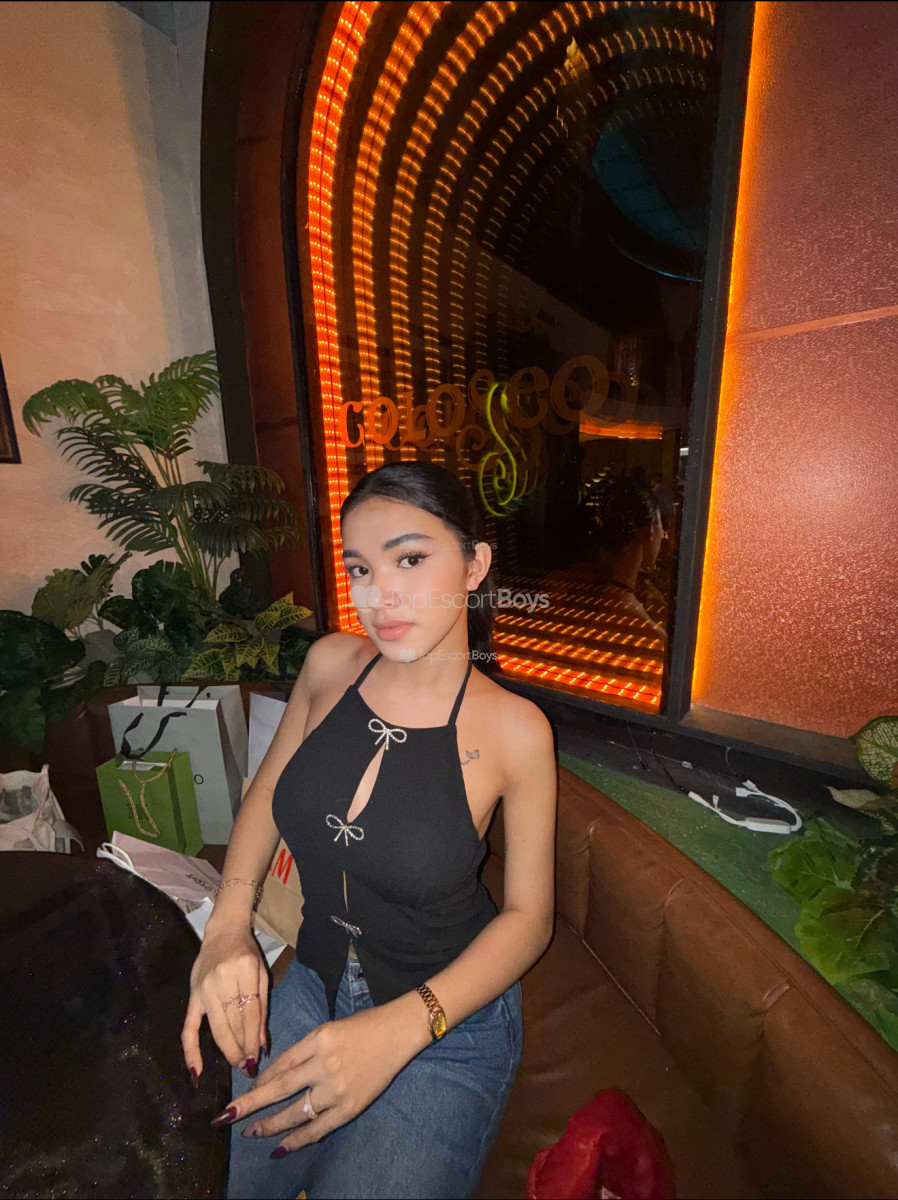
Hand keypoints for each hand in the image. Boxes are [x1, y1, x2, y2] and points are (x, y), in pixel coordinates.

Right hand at [181, 926, 268, 1082]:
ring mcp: (204, 989)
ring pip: (216, 1027)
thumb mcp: (261, 973)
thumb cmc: (246, 953)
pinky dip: (191, 1051)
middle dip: (242, 1049)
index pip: (250, 1012)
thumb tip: (261, 1044)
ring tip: (238, 1066)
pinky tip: (197, 1071)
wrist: (223, 932)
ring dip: (227, 1050)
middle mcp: (222, 980)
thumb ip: (262, 1008)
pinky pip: (189, 1028)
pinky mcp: (192, 996)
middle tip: (249, 1067)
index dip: (253, 1038)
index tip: (257, 1057)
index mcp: (244, 970)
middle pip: (233, 1023)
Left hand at [221, 999, 423, 1151]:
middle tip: (225, 1117)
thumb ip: (303, 1051)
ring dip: (269, 1125)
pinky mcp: (350, 1107)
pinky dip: (297, 1140)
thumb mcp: (327, 1029)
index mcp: (317, 1040)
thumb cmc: (363, 1026)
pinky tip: (280, 1148)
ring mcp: (337, 1089)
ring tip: (251, 1132)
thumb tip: (275, 1076)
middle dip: (250, 1105)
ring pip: (295, 1112)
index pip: (280, 1065)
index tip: (245, 1092)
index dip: (260, 1081)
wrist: (399, 1033)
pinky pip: (318, 1128)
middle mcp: (324, 1065)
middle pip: (279, 1089)